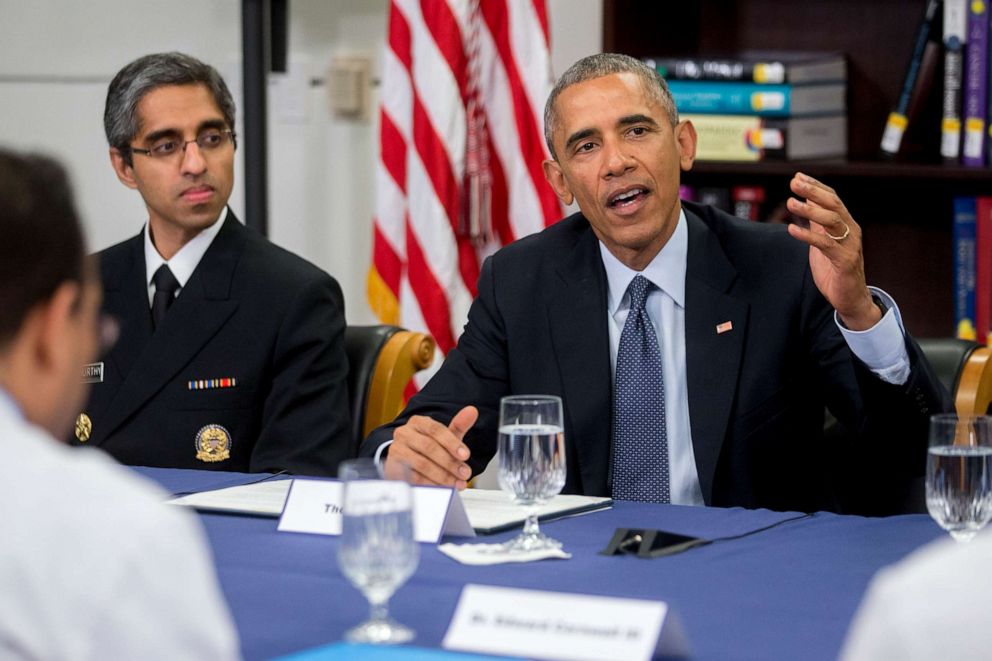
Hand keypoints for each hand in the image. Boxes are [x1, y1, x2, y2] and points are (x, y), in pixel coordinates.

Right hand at [385, 406, 477, 488]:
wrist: (406, 460)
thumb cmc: (428, 446)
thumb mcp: (444, 436)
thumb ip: (459, 424)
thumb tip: (472, 411)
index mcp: (418, 422)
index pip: (435, 429)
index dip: (452, 443)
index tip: (466, 455)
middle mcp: (404, 433)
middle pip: (429, 447)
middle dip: (450, 462)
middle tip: (465, 473)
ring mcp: (397, 450)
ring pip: (422, 464)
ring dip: (443, 476)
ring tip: (458, 483)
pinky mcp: (394, 468)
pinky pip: (414, 478)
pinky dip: (431, 484)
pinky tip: (444, 488)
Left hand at [785, 172, 880, 330]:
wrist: (850, 296)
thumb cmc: (835, 268)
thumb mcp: (822, 240)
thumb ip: (816, 223)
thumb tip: (805, 201)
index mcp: (846, 223)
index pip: (832, 198)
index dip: (816, 186)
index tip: (797, 176)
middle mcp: (850, 230)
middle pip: (833, 204)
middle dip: (813, 191)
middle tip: (794, 183)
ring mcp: (849, 244)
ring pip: (831, 220)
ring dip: (809, 210)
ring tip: (790, 203)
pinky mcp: (844, 260)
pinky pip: (825, 244)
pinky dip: (807, 235)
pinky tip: (791, 229)